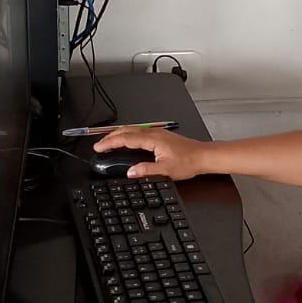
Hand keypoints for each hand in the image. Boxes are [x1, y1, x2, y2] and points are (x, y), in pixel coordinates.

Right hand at [93, 127, 210, 179]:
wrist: (202, 156)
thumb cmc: (188, 161)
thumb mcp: (165, 171)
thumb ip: (146, 170)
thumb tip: (130, 172)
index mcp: (152, 139)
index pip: (125, 139)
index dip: (110, 142)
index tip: (99, 147)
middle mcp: (154, 133)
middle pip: (126, 131)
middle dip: (110, 137)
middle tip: (98, 144)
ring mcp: (157, 133)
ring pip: (132, 130)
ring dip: (118, 135)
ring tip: (108, 142)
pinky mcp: (160, 136)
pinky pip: (138, 132)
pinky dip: (127, 135)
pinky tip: (126, 141)